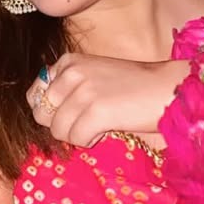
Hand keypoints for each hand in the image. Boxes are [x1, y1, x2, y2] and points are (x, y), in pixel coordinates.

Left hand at [26, 53, 185, 147]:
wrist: (168, 88)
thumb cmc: (134, 86)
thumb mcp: (94, 74)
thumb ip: (67, 87)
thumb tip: (40, 113)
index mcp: (68, 62)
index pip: (35, 96)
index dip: (52, 112)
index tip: (75, 114)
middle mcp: (72, 73)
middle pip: (43, 116)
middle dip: (63, 126)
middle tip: (88, 123)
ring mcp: (83, 91)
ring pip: (59, 130)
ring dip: (79, 135)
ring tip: (101, 125)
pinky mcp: (96, 111)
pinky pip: (77, 139)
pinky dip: (91, 141)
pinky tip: (108, 129)